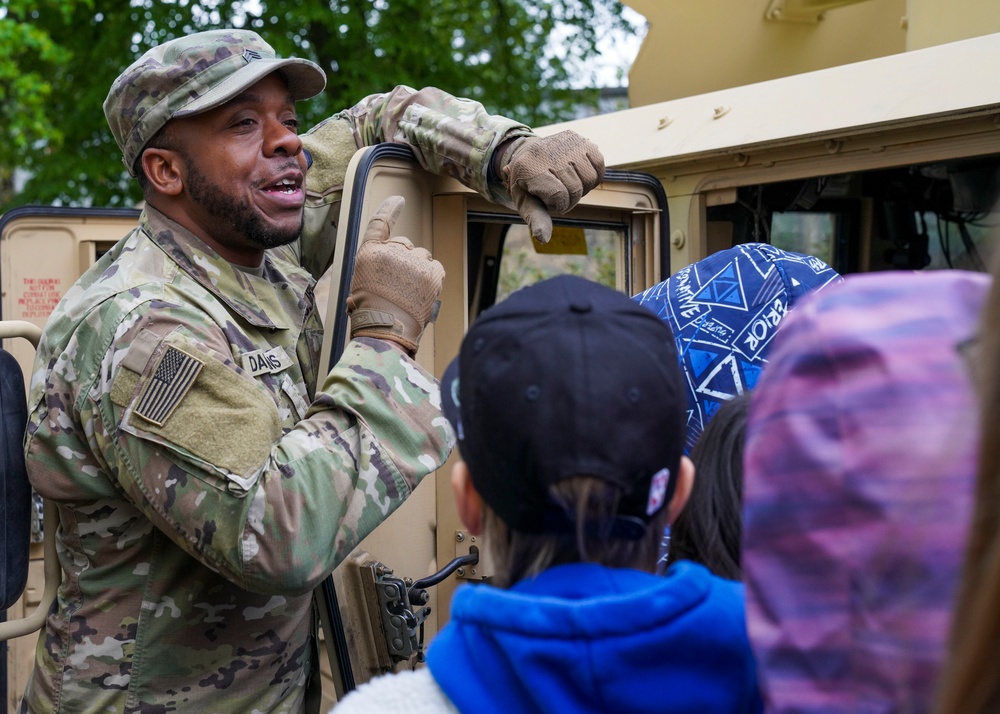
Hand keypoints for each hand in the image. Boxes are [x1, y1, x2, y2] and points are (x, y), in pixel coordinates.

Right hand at [347, 196, 444, 353]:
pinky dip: (432, 278)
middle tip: (400, 285)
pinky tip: (424, 293)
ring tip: (411, 293)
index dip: (390, 209)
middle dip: (405, 259)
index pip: (380, 223)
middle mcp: (392, 250)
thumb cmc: (370, 315)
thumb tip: (387, 270)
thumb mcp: (359, 286)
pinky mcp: (432, 272)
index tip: (399, 201)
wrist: (386, 330)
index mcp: (370, 253)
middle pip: (405, 245)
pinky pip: (436, 267)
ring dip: (419, 269)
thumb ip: (375, 268)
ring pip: (422, 257)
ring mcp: (414, 260)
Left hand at [500, 131, 604, 242]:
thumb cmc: (529, 185)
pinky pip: (600, 164)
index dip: (558, 205)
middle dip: (569, 199)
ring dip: (582, 188)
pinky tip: (579, 174)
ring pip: (590, 178)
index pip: (558, 195)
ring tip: (567, 183)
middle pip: (575, 189)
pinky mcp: (580, 139)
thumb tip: (543, 239)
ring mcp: (565, 142)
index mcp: (528, 168)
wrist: (530, 156)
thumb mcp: (526, 202)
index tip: (548, 200)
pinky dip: (593, 175)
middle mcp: (546, 150)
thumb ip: (536, 219)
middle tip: (557, 193)